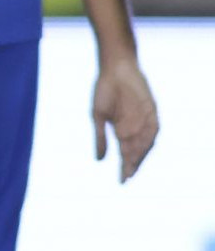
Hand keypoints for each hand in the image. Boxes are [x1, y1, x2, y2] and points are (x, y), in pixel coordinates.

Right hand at [92, 55, 158, 180]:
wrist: (114, 69)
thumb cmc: (104, 91)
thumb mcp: (98, 117)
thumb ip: (100, 138)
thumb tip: (99, 160)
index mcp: (122, 131)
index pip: (126, 153)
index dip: (125, 167)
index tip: (122, 181)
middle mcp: (136, 128)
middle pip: (137, 151)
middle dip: (133, 163)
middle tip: (128, 176)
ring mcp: (144, 119)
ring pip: (145, 142)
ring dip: (139, 153)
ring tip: (132, 163)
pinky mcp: (151, 110)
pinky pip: (152, 127)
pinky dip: (147, 137)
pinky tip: (141, 145)